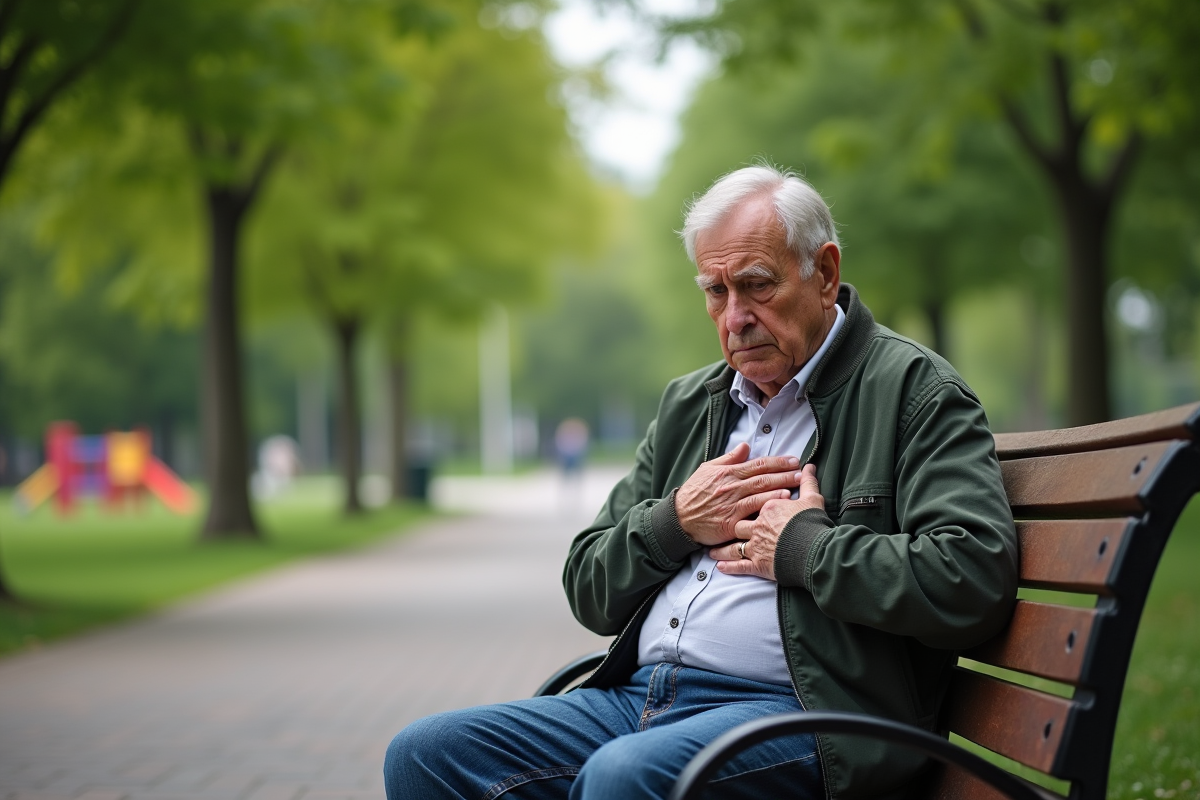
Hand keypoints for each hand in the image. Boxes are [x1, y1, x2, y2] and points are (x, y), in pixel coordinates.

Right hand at [674, 442, 803, 545]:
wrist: (679, 518)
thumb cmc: (693, 493)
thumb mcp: (708, 469)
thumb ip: (728, 458)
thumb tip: (745, 446)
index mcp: (728, 473)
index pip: (757, 464)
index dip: (776, 461)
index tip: (793, 460)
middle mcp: (731, 487)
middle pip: (763, 478)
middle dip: (784, 473)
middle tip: (801, 471)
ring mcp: (731, 504)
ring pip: (759, 493)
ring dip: (779, 487)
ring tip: (796, 484)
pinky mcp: (730, 522)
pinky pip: (751, 513)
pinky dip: (765, 507)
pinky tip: (778, 504)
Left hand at [712, 464, 824, 580]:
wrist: (814, 550)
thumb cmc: (812, 524)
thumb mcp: (812, 499)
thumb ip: (808, 483)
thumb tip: (809, 467)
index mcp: (768, 508)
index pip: (755, 501)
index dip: (751, 502)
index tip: (743, 502)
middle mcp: (757, 526)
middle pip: (741, 523)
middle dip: (732, 525)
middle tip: (722, 524)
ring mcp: (756, 545)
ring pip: (734, 546)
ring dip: (723, 550)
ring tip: (713, 551)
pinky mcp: (758, 564)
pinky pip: (739, 565)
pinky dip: (729, 566)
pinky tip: (721, 566)